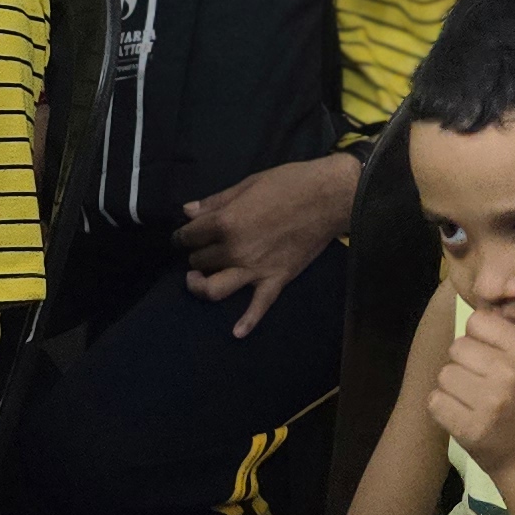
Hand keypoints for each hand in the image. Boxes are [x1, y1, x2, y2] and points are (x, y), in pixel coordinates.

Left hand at [178, 153, 357, 337]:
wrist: (331, 196)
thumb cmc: (290, 182)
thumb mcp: (249, 183)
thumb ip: (217, 200)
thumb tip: (188, 211)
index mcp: (226, 222)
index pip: (189, 235)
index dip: (183, 234)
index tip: (186, 233)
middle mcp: (234, 250)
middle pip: (199, 260)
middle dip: (197, 253)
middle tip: (203, 246)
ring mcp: (255, 269)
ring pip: (214, 289)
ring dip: (200, 286)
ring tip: (197, 280)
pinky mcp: (276, 279)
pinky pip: (259, 306)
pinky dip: (247, 322)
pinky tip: (237, 332)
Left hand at [427, 308, 514, 476]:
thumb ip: (505, 337)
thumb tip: (477, 311)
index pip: (478, 322)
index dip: (477, 339)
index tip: (487, 357)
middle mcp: (509, 372)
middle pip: (457, 347)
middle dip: (462, 364)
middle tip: (479, 384)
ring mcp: (490, 402)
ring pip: (444, 374)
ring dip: (451, 387)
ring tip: (471, 401)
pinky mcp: (470, 428)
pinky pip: (435, 401)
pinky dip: (442, 408)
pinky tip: (461, 415)